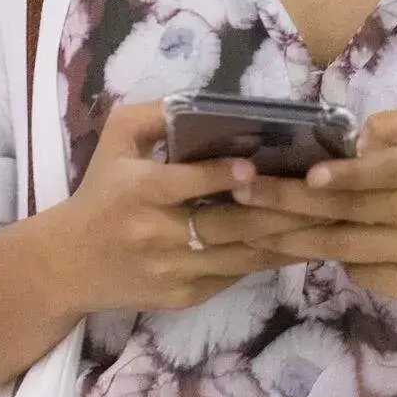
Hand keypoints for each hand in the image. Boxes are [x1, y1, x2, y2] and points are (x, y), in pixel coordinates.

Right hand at [35, 103, 306, 319]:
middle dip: (278, 211)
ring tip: (329, 221)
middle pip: (227, 226)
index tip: (254, 167)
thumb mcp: (114, 141)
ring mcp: (173, 272)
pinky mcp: (184, 296)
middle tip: (322, 195)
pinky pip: (235, 276)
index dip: (219, 177)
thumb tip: (204, 100)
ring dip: (287, 240)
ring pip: (241, 257)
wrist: (67, 265)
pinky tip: (301, 243)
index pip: (184, 184)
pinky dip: (268, 259)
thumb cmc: (100, 193)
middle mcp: (157, 235)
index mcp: (138, 192)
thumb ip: (153, 114)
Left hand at [236, 109, 396, 312]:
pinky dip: (328, 258)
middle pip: (350, 209)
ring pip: (343, 246)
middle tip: (240, 190)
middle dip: (289, 200)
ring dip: (290, 236)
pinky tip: (294, 245)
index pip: (387, 171)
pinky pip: (360, 271)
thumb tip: (352, 140)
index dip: (348, 175)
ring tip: (247, 223)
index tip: (310, 174)